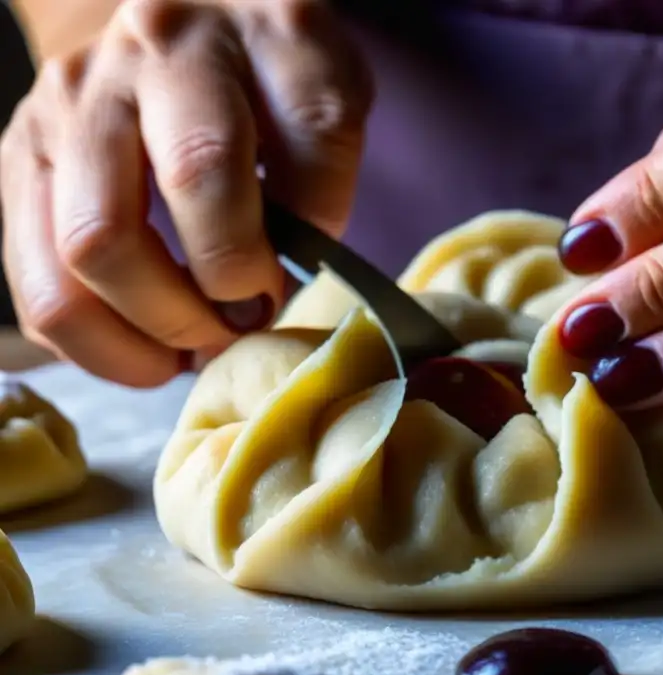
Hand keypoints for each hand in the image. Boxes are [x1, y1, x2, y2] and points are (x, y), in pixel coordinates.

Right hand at [1, 0, 371, 386]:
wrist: (165, 24)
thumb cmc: (262, 85)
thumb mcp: (326, 100)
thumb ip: (322, 176)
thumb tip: (274, 286)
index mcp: (265, 30)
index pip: (314, 127)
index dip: (322, 218)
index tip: (297, 274)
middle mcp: (160, 49)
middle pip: (195, 179)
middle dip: (231, 282)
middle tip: (247, 321)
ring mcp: (76, 99)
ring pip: (92, 244)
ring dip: (156, 328)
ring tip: (196, 347)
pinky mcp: (23, 152)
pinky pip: (40, 282)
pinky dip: (99, 343)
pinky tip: (149, 349)